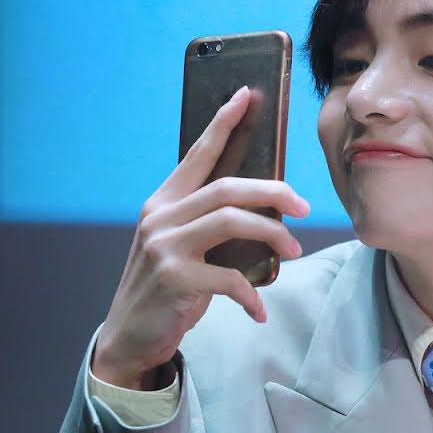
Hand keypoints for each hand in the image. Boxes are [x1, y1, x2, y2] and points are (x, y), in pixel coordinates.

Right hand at [91, 86, 309, 389]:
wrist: (129, 337)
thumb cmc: (166, 288)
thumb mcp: (180, 246)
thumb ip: (206, 222)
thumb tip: (263, 209)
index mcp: (164, 202)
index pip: (198, 153)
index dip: (223, 123)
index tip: (247, 96)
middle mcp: (160, 216)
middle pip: (227, 187)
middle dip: (272, 191)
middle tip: (303, 206)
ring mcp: (164, 246)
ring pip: (231, 220)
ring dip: (271, 235)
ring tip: (293, 251)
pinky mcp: (174, 278)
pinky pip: (229, 277)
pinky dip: (251, 294)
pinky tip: (259, 310)